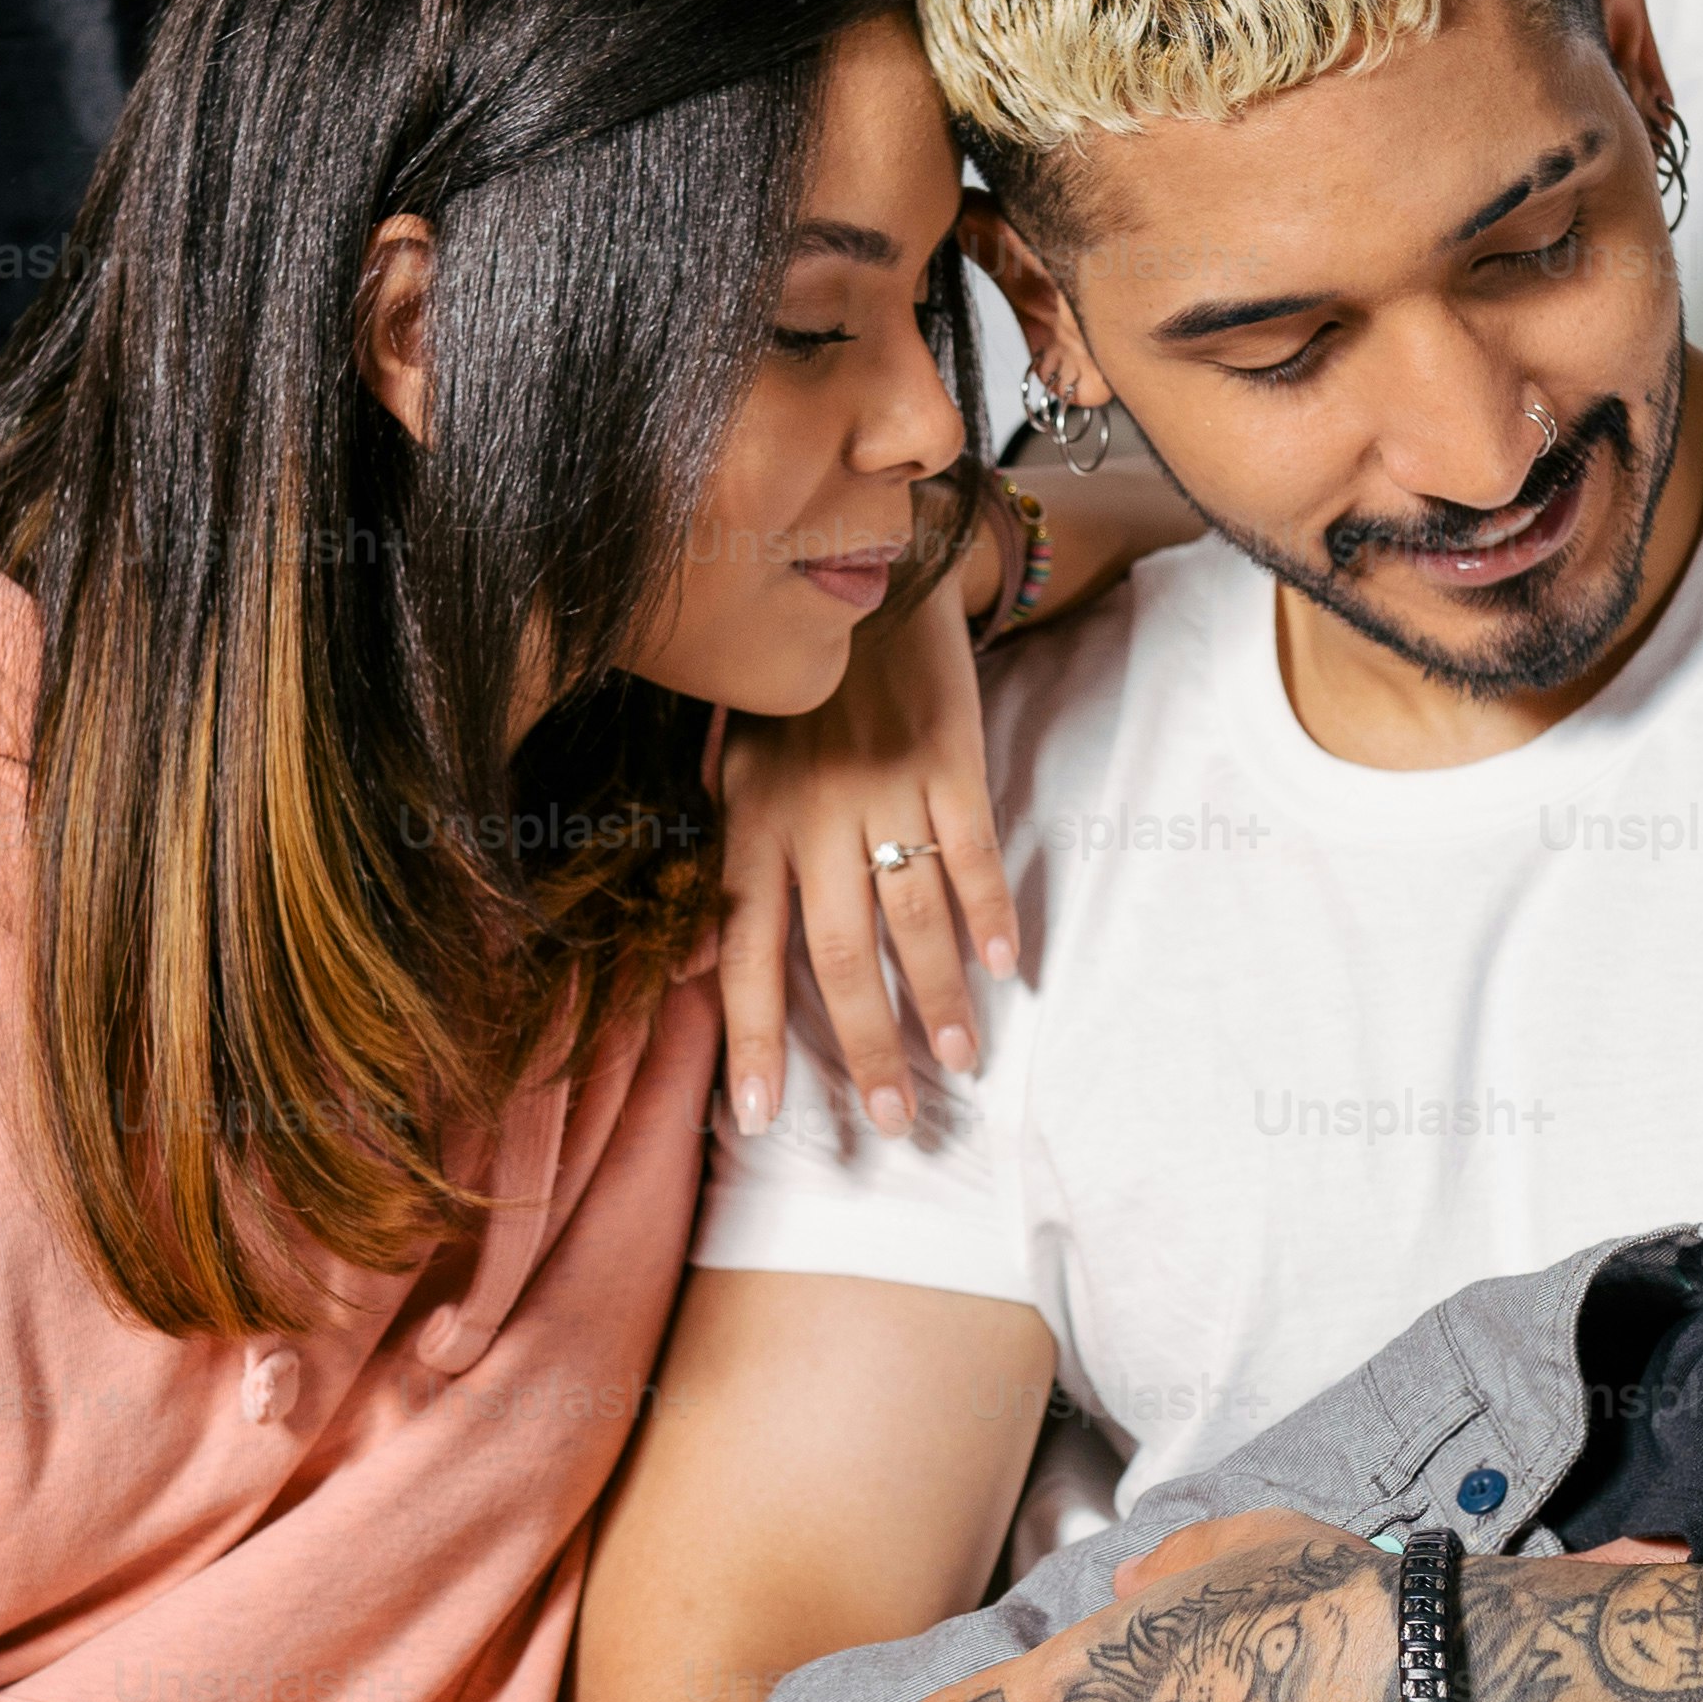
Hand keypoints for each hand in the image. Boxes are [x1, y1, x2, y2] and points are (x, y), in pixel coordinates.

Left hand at [706, 550, 1011, 1136]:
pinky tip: (1009, 967)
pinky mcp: (948, 760)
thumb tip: (694, 967)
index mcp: (752, 823)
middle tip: (896, 1121)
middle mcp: (812, 815)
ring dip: (937, 996)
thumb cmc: (796, 696)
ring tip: (961, 1060)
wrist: (868, 579)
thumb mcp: (734, 770)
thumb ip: (724, 866)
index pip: (746, 950)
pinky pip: (970, 850)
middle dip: (865, 1046)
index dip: (752, 1036)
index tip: (761, 1117)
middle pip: (835, 953)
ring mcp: (882, 787)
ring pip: (910, 915)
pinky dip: (990, 911)